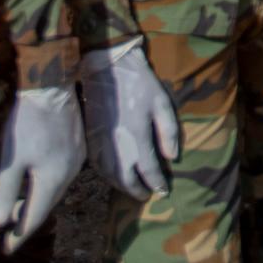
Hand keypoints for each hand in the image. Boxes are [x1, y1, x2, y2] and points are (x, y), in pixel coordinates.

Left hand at [0, 85, 82, 252]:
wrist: (51, 83)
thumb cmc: (27, 121)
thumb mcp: (10, 158)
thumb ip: (4, 191)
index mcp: (53, 179)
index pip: (35, 216)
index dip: (19, 235)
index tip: (6, 250)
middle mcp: (70, 173)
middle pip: (47, 204)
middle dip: (27, 218)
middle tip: (8, 231)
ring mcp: (76, 158)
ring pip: (53, 189)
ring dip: (36, 200)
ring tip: (17, 208)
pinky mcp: (77, 144)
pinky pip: (59, 174)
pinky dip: (44, 184)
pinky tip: (34, 180)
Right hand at [79, 41, 178, 200]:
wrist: (107, 68)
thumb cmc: (139, 83)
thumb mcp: (162, 102)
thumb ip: (168, 131)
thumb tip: (172, 157)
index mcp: (137, 137)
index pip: (148, 171)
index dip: (157, 184)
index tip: (164, 192)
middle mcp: (117, 145)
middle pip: (126, 179)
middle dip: (138, 191)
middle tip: (148, 195)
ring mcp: (100, 143)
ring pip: (110, 176)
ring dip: (122, 186)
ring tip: (133, 188)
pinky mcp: (90, 138)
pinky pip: (97, 166)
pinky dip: (107, 176)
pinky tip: (114, 175)